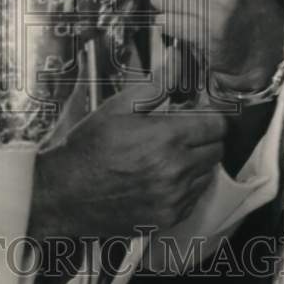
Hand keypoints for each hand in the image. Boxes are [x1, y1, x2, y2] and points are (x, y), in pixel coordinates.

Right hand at [29, 57, 226, 239]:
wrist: (67, 192)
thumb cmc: (89, 148)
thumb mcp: (116, 108)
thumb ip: (153, 87)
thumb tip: (175, 66)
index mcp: (166, 138)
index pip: (216, 125)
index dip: (209, 116)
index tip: (199, 115)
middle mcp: (176, 170)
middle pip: (217, 149)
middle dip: (204, 138)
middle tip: (181, 134)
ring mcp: (174, 197)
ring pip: (208, 174)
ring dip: (197, 163)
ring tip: (169, 156)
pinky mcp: (169, 216)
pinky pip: (195, 197)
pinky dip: (186, 186)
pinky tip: (163, 177)